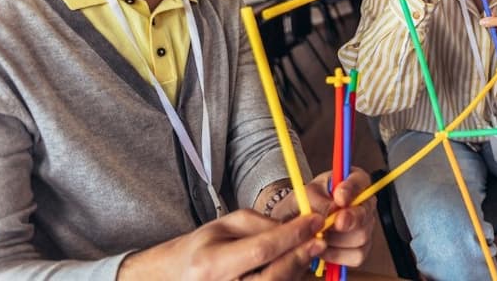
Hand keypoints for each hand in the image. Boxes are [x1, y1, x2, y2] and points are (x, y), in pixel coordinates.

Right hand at [117, 210, 325, 280]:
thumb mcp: (227, 225)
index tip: (315, 221)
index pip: (262, 250)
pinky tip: (296, 268)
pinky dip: (290, 280)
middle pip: (274, 277)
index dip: (293, 235)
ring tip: (307, 253)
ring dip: (299, 272)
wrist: (177, 278)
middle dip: (300, 256)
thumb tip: (296, 229)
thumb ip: (262, 225)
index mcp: (211, 265)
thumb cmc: (204, 247)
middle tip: (319, 240)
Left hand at [271, 169, 375, 267]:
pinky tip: (326, 249)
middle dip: (350, 219)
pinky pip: (357, 255)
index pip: (359, 181)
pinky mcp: (362, 248)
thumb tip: (329, 210)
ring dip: (338, 239)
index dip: (351, 190)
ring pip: (362, 236)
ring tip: (321, 236)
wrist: (297, 226)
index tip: (340, 198)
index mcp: (351, 182)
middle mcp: (362, 203)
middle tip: (336, 223)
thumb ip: (315, 199)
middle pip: (366, 212)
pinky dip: (339, 255)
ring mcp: (364, 226)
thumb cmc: (304, 204)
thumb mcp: (304, 196)